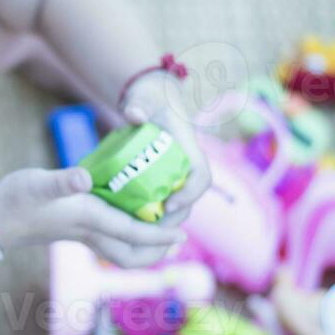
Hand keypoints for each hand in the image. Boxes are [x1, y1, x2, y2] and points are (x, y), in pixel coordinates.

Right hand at [0, 166, 182, 268]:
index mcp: (88, 219)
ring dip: (145, 246)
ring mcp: (82, 234)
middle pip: (132, 254)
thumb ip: (62, 182)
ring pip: (122, 251)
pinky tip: (130, 213)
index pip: (133, 232)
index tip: (182, 233)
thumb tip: (81, 178)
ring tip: (162, 230)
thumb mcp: (39, 183)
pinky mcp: (74, 229)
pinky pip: (110, 239)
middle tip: (176, 235)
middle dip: (157, 250)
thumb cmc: (15, 199)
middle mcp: (89, 232)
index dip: (159, 234)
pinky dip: (128, 233)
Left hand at [120, 73, 211, 225]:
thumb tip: (134, 114)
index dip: (189, 194)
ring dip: (162, 224)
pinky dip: (153, 219)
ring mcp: (178, 177)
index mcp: (190, 149)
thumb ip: (139, 106)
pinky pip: (164, 206)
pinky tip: (133, 229)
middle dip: (172, 218)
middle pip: (189, 201)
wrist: (151, 103)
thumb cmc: (149, 102)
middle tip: (148, 230)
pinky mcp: (165, 184)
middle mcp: (188, 167)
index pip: (201, 177)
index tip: (169, 204)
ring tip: (139, 234)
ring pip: (178, 208)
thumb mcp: (144, 101)